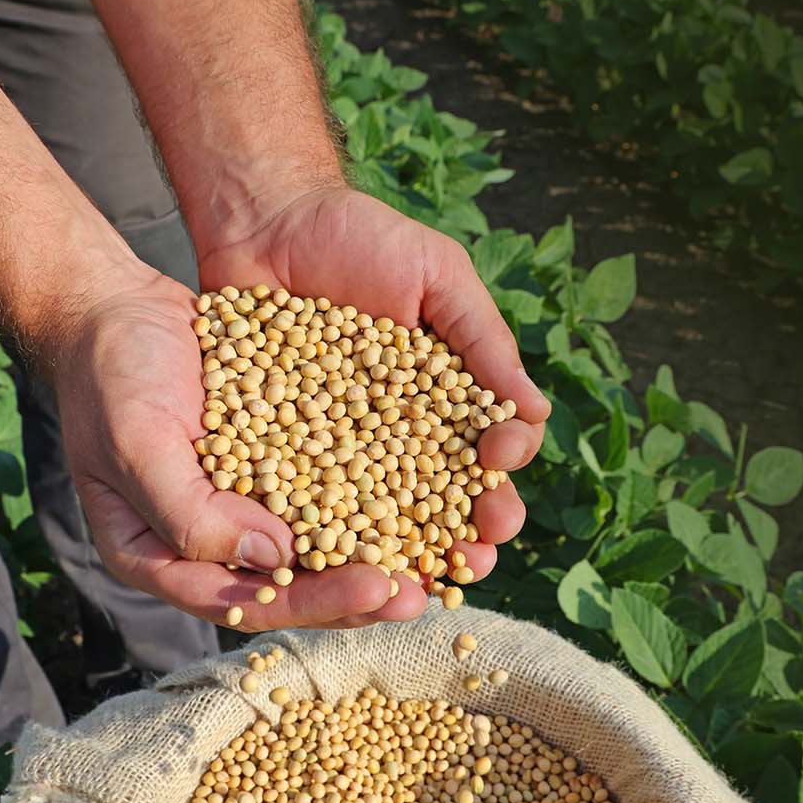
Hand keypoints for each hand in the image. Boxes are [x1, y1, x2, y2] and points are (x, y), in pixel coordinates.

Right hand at [48, 267, 426, 630]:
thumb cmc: (110, 378)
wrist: (117, 309)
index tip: (380, 590)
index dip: (317, 604)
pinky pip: (332, 489)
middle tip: (427, 590)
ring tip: (442, 557)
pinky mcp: (279, 462)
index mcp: (162, 558)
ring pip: (323, 544)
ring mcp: (247, 503)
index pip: (248, 602)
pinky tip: (429, 493)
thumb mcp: (138, 446)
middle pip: (297, 586)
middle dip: (363, 592)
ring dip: (381, 552)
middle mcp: (211, 542)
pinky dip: (376, 495)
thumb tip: (279, 561)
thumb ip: (193, 514)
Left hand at [195, 185, 551, 621]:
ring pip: (383, 521)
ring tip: (416, 582)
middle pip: (446, 504)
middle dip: (468, 536)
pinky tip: (333, 563)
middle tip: (475, 555)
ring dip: (405, 558)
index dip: (503, 470)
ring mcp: (344, 451)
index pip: (492, 452)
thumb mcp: (438, 275)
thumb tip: (536, 413)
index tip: (498, 462)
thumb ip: (485, 341)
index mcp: (450, 401)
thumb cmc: (363, 238)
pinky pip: (307, 505)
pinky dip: (324, 539)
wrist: (266, 220)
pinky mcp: (283, 455)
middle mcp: (403, 437)